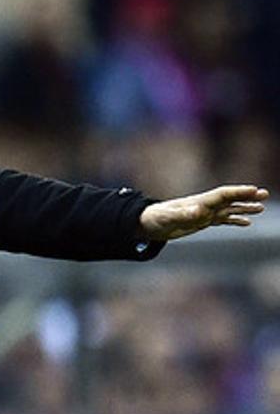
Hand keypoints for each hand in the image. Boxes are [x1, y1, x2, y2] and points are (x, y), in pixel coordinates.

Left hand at [139, 185, 268, 240]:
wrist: (148, 223)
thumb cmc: (156, 218)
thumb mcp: (169, 217)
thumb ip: (183, 214)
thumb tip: (198, 211)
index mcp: (198, 202)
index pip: (222, 194)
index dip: (238, 192)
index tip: (254, 190)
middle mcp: (204, 205)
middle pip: (229, 199)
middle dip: (246, 196)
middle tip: (264, 194)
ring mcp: (204, 213)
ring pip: (229, 209)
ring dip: (244, 208)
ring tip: (261, 208)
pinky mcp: (201, 221)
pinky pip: (222, 220)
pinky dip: (235, 220)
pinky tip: (247, 223)